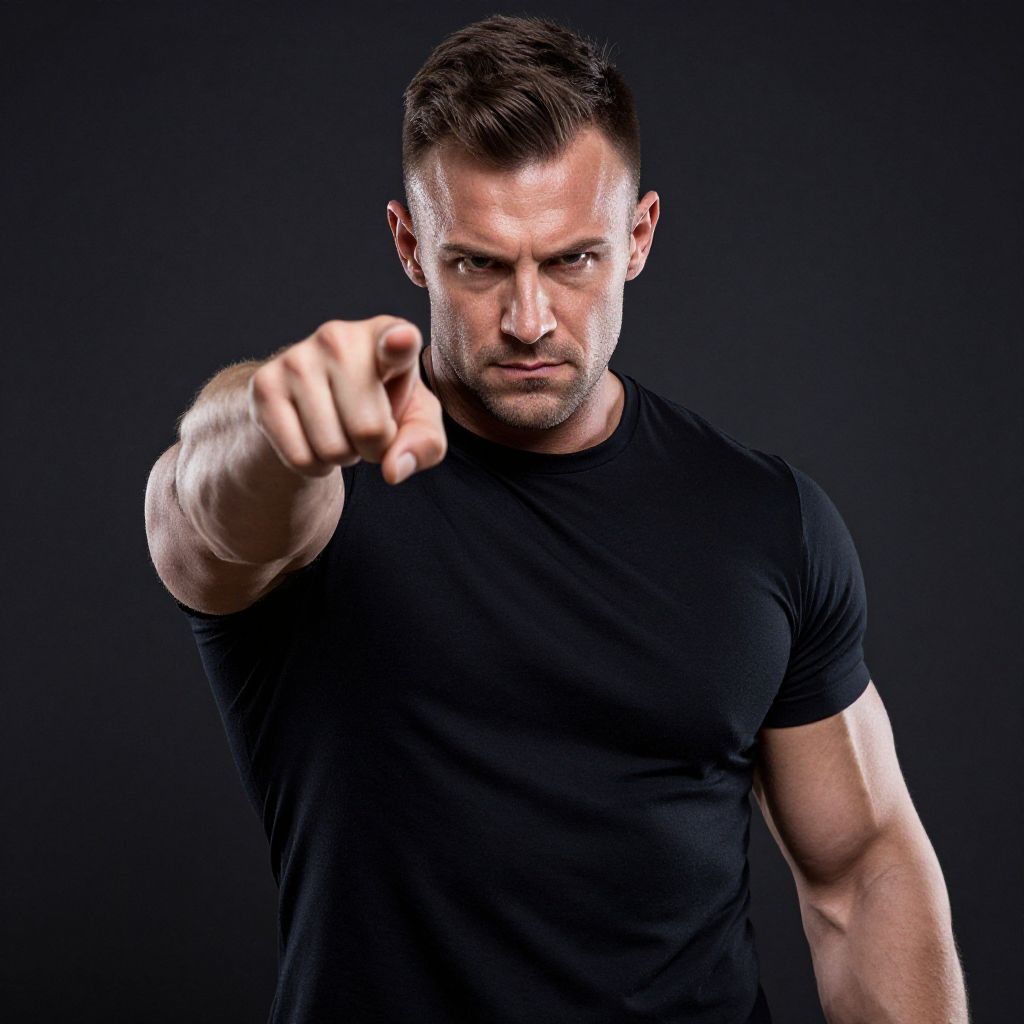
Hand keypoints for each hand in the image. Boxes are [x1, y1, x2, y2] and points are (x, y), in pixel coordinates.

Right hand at [247, 316, 445, 483]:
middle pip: (369, 430)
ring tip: (340, 427)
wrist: (314, 398)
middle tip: (366, 426)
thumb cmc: (379, 403)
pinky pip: (300, 458)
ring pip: (333, 449)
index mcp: (387, 335)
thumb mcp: (416, 420)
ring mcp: (296, 358)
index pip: (397, 339)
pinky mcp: (264, 386)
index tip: (401, 341)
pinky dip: (315, 466)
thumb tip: (392, 469)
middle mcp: (339, 337)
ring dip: (343, 456)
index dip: (400, 343)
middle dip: (374, 448)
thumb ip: (425, 444)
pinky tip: (315, 438)